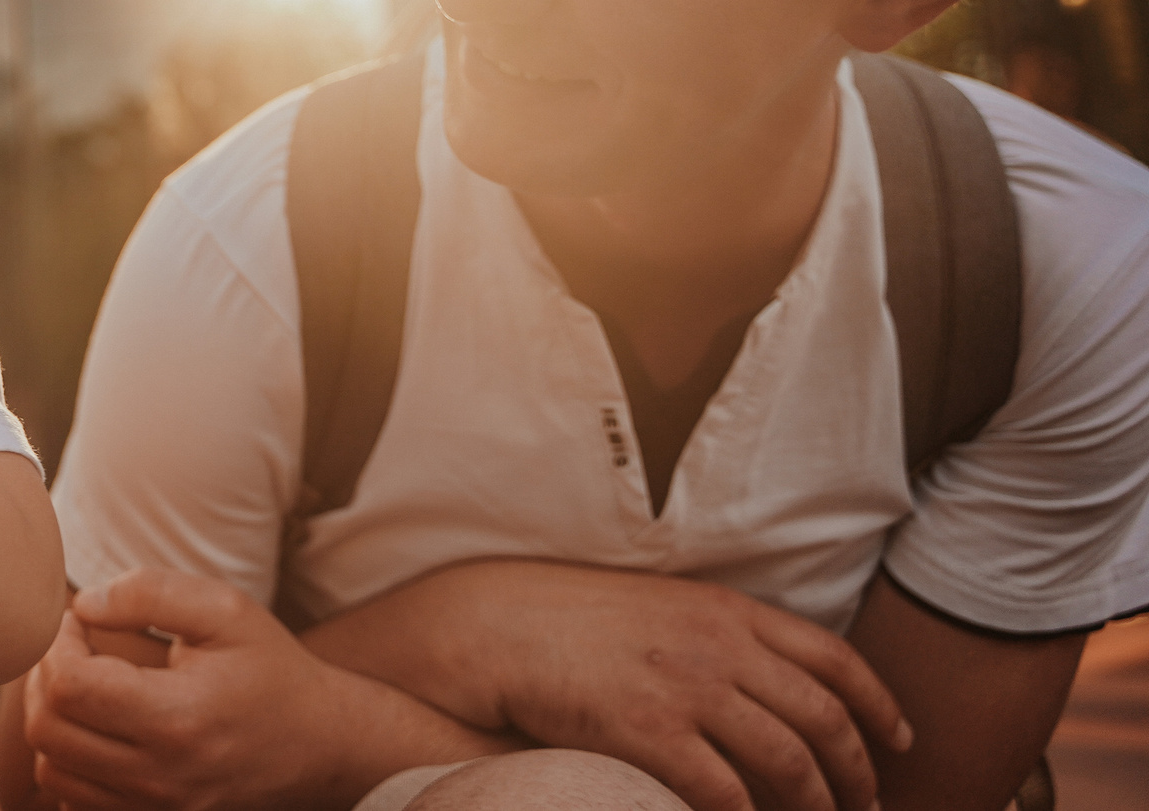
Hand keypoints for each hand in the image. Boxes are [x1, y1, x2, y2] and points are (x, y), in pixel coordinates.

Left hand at [23, 570, 355, 810]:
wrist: (321, 744)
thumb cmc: (271, 670)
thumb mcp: (226, 610)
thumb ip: (150, 592)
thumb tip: (82, 605)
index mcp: (176, 718)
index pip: (70, 686)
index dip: (56, 644)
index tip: (78, 623)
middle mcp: (160, 777)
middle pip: (48, 731)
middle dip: (45, 678)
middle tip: (73, 649)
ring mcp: (155, 809)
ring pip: (52, 771)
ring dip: (53, 721)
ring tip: (83, 685)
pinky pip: (75, 802)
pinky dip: (70, 763)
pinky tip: (98, 729)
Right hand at [324, 560, 909, 810]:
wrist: (500, 625)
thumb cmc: (576, 620)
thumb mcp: (661, 608)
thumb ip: (719, 636)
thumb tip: (769, 681)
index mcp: (727, 610)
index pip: (833, 659)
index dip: (879, 707)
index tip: (898, 743)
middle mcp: (719, 646)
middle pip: (823, 719)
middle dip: (857, 773)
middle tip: (864, 806)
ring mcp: (687, 689)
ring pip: (789, 763)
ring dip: (815, 806)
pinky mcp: (650, 731)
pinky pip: (724, 794)